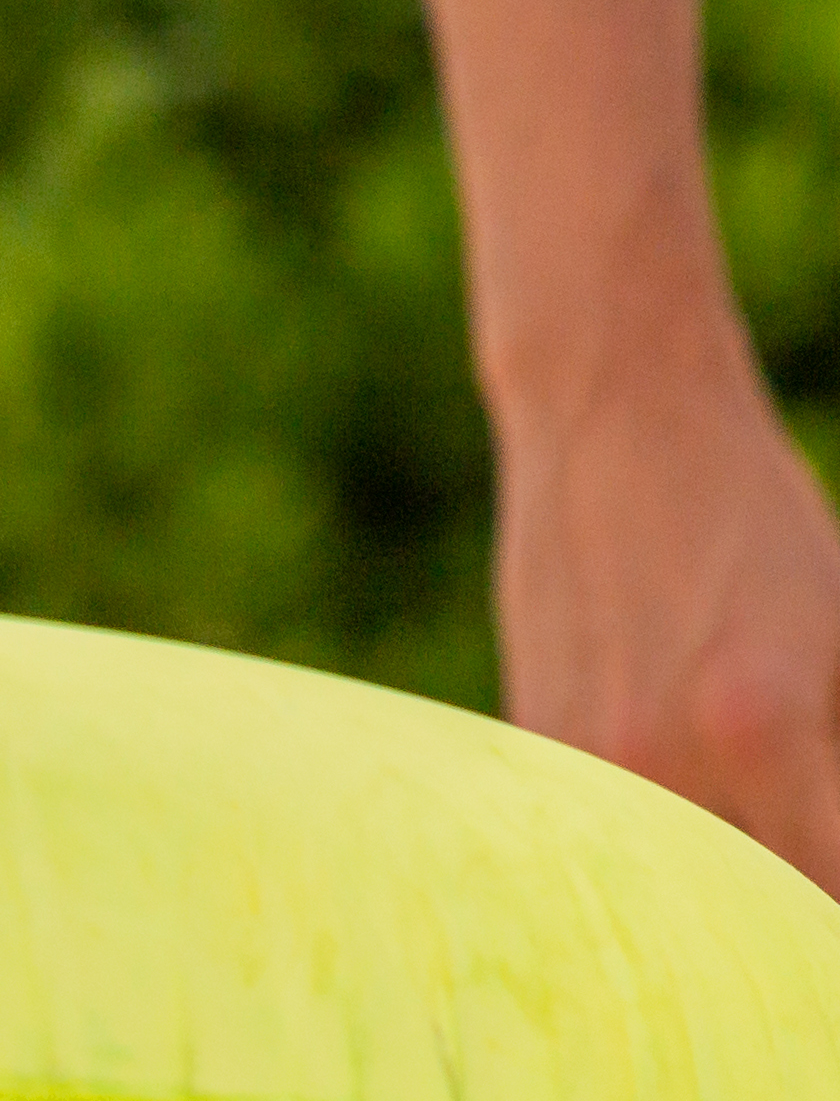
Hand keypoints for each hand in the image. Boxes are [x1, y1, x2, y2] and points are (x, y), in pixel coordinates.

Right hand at [493, 338, 839, 887]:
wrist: (612, 414)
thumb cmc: (758, 518)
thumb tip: (826, 849)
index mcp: (763, 731)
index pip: (825, 894)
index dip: (827, 929)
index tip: (821, 927)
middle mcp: (661, 757)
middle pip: (741, 911)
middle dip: (781, 928)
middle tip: (800, 893)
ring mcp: (582, 750)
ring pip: (661, 885)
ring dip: (709, 894)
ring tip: (737, 834)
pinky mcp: (533, 730)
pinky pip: (602, 829)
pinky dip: (649, 841)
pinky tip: (679, 801)